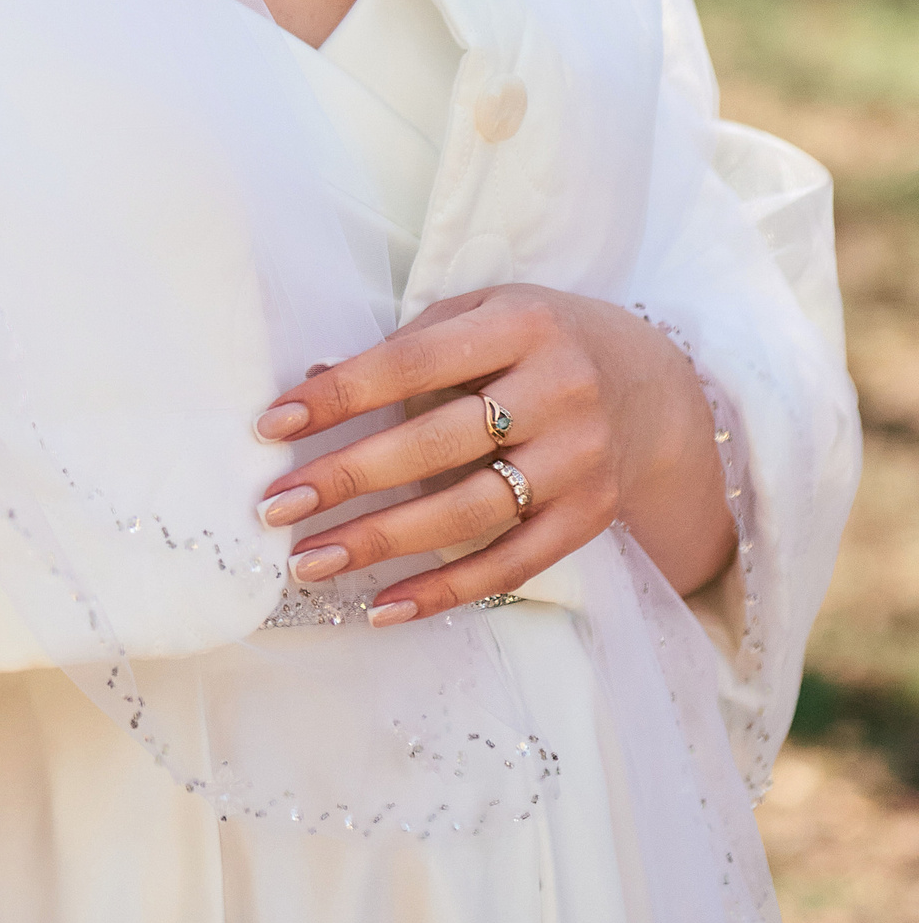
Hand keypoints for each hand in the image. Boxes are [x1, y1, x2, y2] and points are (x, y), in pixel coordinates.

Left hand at [252, 285, 736, 623]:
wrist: (651, 383)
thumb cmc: (536, 341)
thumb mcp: (481, 317)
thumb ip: (405, 348)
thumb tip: (310, 385)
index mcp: (521, 325)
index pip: (411, 363)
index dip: (341, 396)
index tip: (272, 426)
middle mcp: (560, 391)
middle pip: (436, 443)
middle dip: (346, 477)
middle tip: (276, 505)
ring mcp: (581, 459)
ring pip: (468, 511)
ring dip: (381, 542)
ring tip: (309, 562)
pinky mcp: (591, 517)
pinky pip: (510, 564)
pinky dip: (445, 590)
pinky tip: (384, 606)